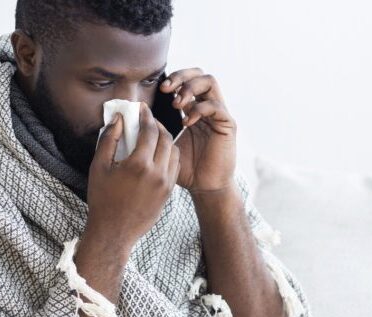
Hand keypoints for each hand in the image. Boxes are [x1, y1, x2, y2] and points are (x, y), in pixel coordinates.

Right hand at [81, 102, 179, 260]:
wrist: (114, 232)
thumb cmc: (102, 199)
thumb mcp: (99, 167)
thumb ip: (109, 140)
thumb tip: (118, 119)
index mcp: (139, 164)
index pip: (149, 130)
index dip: (146, 116)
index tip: (141, 108)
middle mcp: (157, 172)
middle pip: (165, 138)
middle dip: (157, 125)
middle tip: (147, 120)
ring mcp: (166, 184)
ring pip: (173, 151)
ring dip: (165, 139)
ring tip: (153, 136)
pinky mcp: (169, 193)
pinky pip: (174, 166)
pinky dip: (168, 155)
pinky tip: (157, 154)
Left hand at [160, 68, 236, 193]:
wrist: (204, 187)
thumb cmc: (187, 169)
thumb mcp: (167, 144)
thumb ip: (159, 127)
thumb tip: (144, 112)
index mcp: (194, 110)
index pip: (188, 80)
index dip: (174, 79)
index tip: (159, 89)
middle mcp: (208, 108)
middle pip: (200, 74)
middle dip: (181, 76)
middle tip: (166, 89)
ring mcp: (219, 115)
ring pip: (210, 82)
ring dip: (190, 88)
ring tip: (177, 104)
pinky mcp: (227, 125)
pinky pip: (215, 106)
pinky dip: (199, 109)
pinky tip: (187, 122)